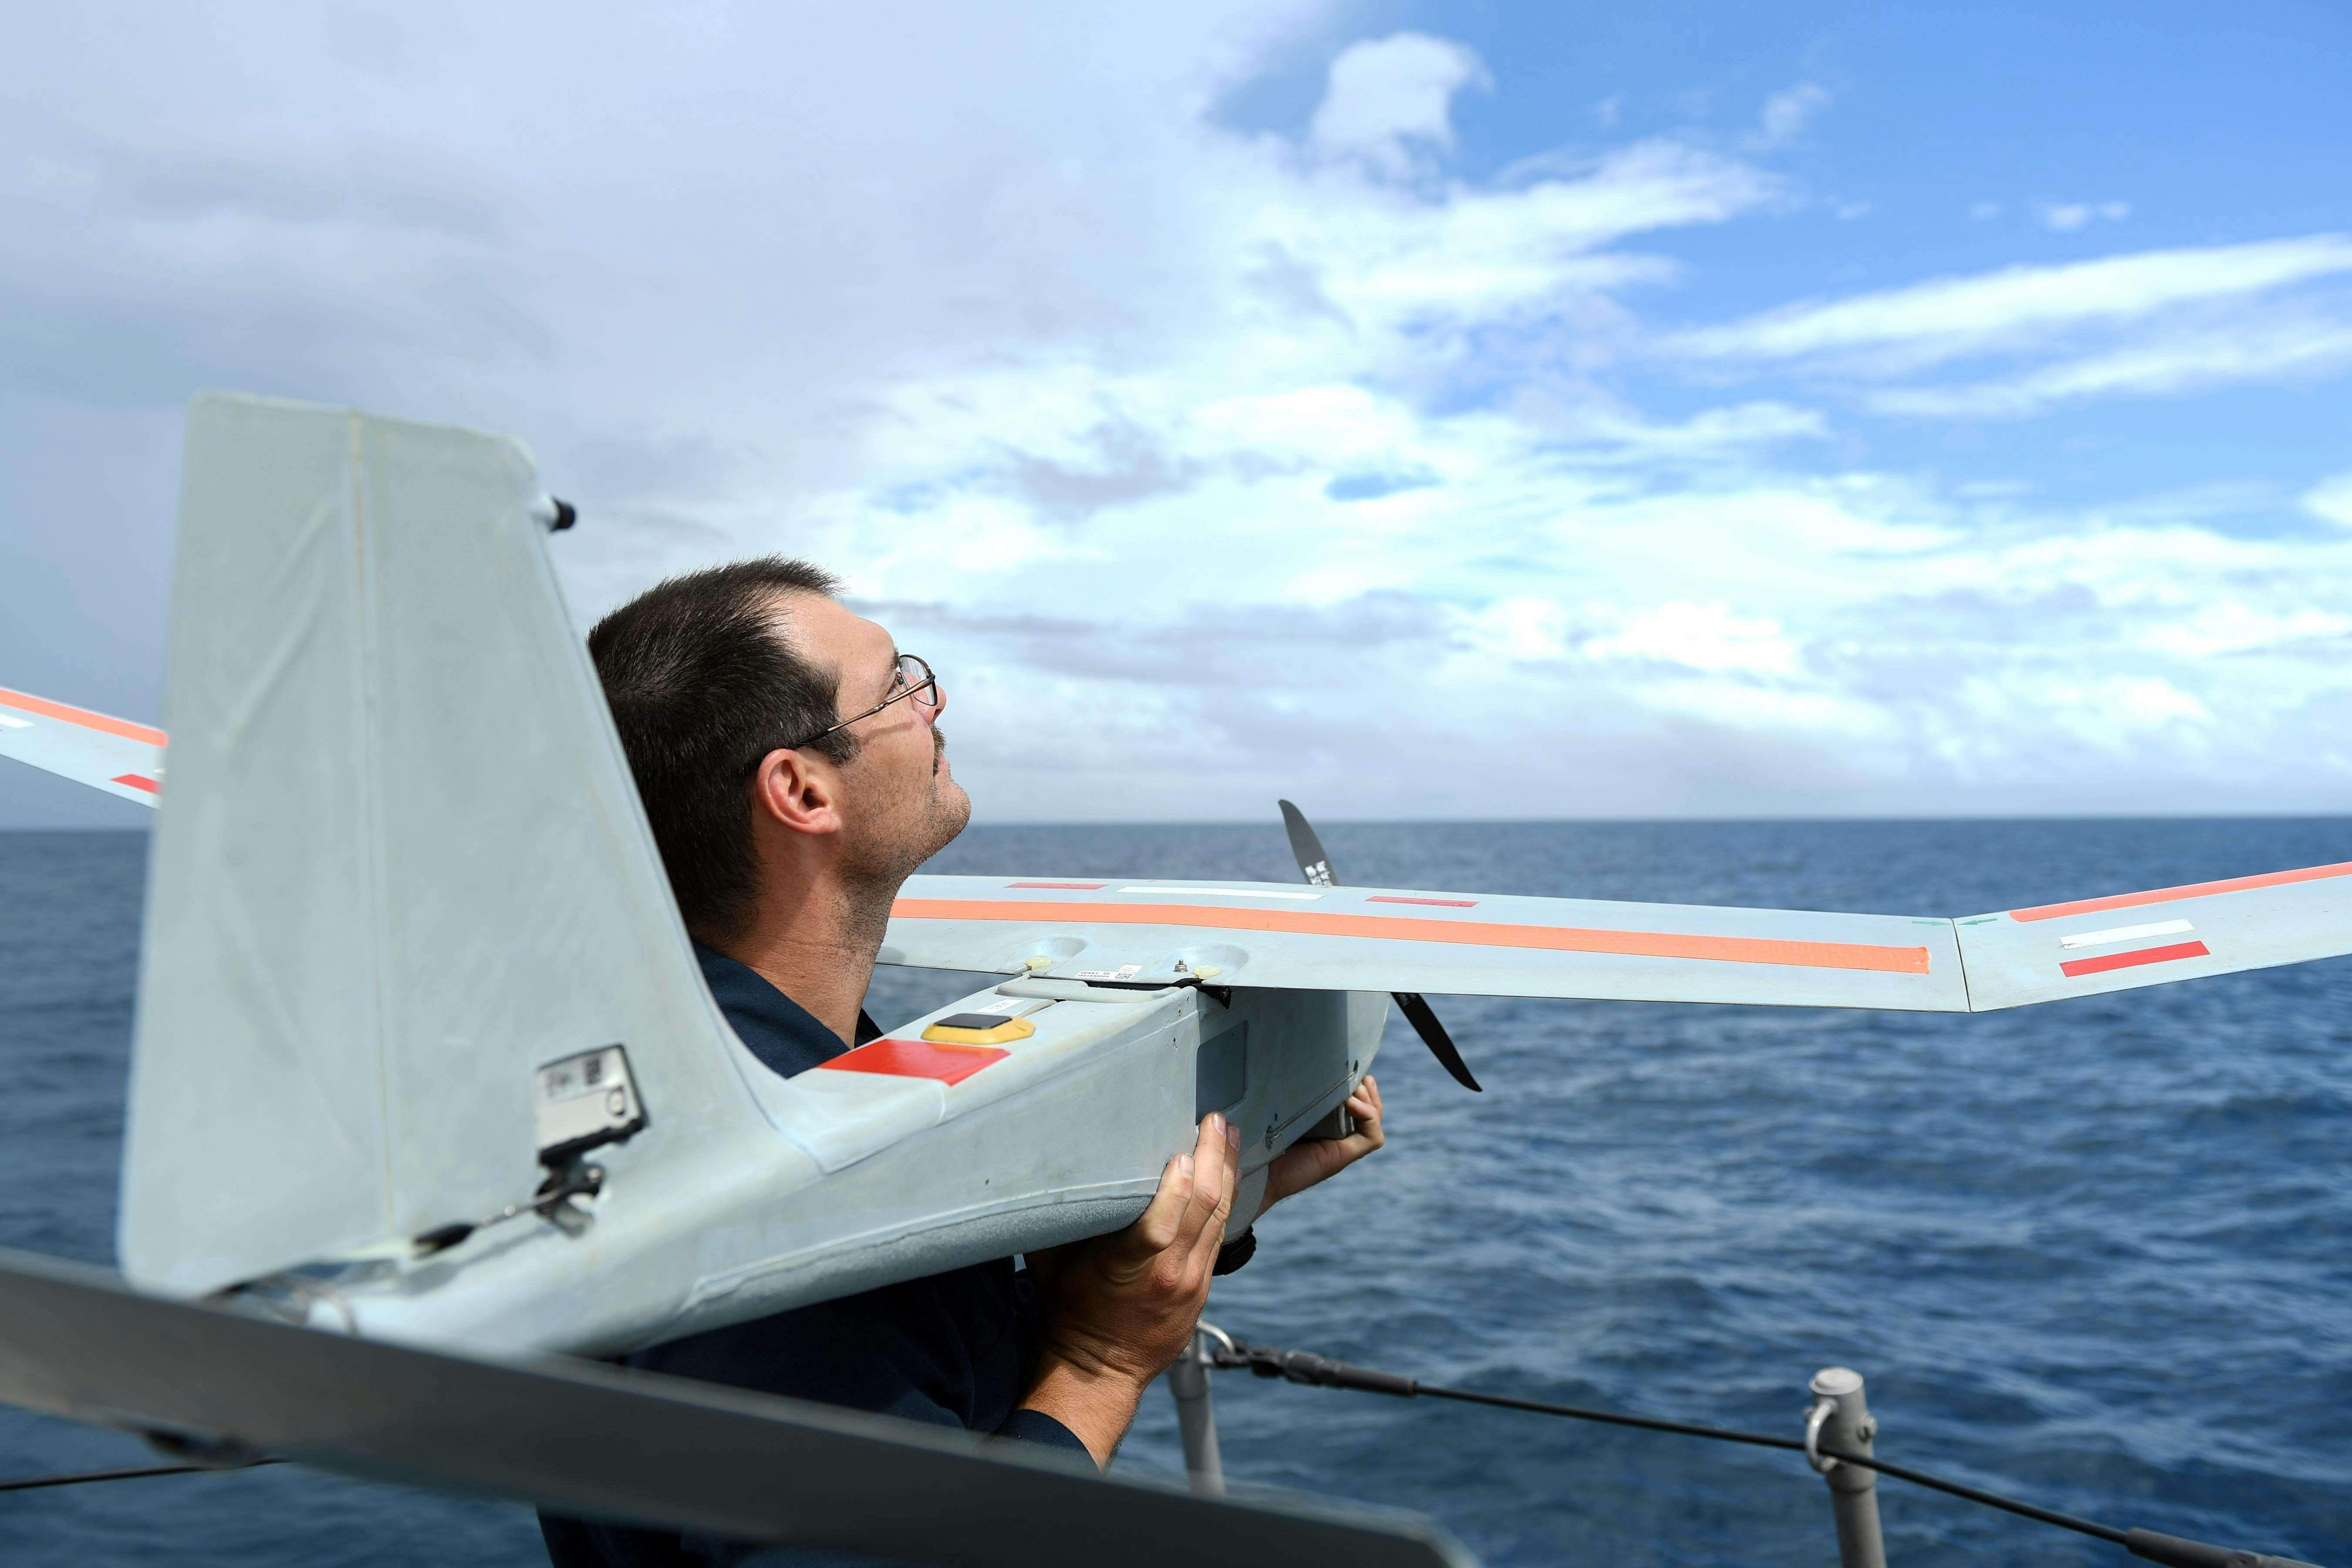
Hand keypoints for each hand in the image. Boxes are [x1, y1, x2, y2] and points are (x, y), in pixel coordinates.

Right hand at [1019, 1112, 1240, 1464]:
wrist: (1099, 1370)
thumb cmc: (1066, 1308)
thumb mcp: (1050, 1262)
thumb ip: (1059, 1216)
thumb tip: (1047, 1162)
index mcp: (1126, 1270)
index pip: (1158, 1229)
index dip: (1175, 1191)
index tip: (1183, 1153)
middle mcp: (1168, 1275)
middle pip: (1202, 1210)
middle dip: (1213, 1159)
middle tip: (1216, 1120)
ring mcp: (1192, 1281)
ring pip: (1220, 1218)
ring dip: (1227, 1172)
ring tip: (1230, 1134)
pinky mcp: (1204, 1284)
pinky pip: (1221, 1233)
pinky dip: (1226, 1198)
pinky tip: (1227, 1172)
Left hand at [1260, 1073, 1383, 1212]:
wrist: (1253, 1168)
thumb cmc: (1260, 1136)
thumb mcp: (1283, 1109)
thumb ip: (1296, 1093)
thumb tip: (1304, 1066)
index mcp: (1323, 1126)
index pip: (1353, 1103)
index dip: (1357, 1086)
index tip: (1348, 1065)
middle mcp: (1335, 1137)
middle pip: (1369, 1112)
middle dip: (1368, 1090)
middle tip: (1358, 1075)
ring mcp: (1341, 1148)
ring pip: (1373, 1123)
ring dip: (1371, 1101)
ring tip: (1356, 1088)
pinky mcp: (1341, 1156)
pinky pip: (1372, 1138)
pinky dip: (1369, 1117)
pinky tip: (1352, 1103)